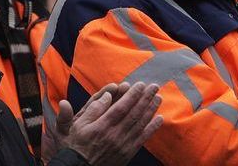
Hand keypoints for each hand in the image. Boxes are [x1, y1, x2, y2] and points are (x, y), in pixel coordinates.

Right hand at [43, 81, 163, 165]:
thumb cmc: (79, 144)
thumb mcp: (79, 124)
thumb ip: (94, 109)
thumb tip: (107, 95)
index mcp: (102, 126)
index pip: (121, 107)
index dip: (132, 95)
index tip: (140, 84)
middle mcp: (114, 134)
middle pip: (134, 113)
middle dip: (146, 98)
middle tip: (154, 86)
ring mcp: (123, 144)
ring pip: (140, 124)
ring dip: (151, 109)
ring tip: (158, 98)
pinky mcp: (128, 152)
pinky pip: (143, 138)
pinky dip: (152, 128)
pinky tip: (159, 118)